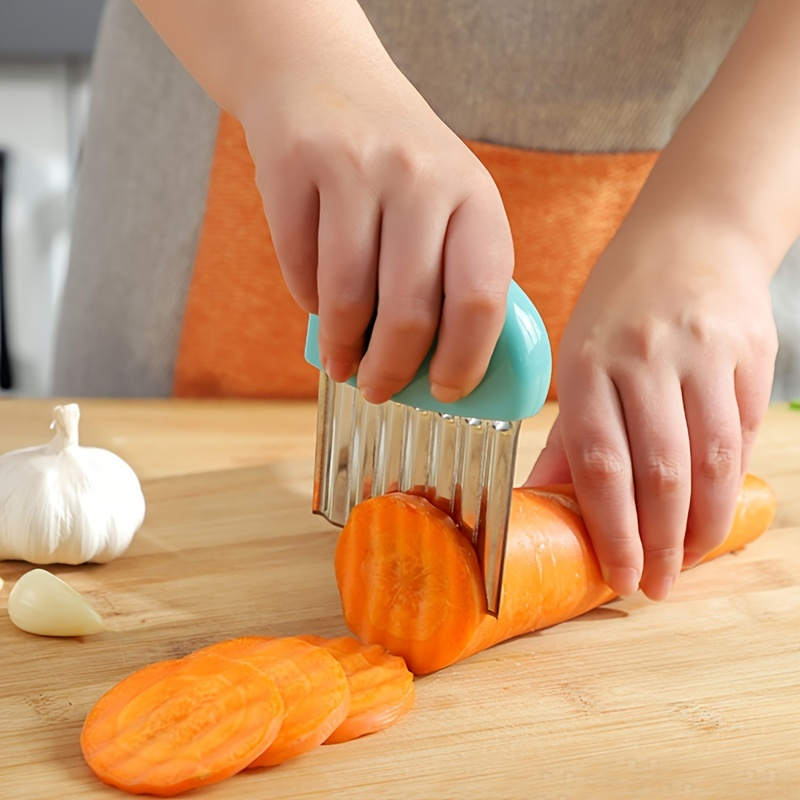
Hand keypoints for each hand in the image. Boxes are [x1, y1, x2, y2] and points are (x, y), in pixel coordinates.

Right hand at [239, 53, 512, 404]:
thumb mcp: (448, 200)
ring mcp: (355, 168)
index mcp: (474, 196)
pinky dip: (308, 302)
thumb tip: (439, 367)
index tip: (447, 391)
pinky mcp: (295, 165)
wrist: (323, 77)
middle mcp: (421, 178)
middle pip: (411, 312)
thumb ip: (453, 271)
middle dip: (392, 371)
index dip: (465, 360)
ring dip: (344, 349)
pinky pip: (299, 268)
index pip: (481, 299)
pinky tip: (317, 305)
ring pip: (348, 298)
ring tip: (343, 364)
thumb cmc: (395, 164)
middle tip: (380, 391)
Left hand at [527, 216, 777, 600]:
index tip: (618, 576)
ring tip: (688, 560)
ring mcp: (703, 353)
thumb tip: (543, 500)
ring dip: (702, 523)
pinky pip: (743, 431)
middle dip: (661, 541)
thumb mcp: (578, 356)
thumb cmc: (621, 305)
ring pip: (711, 459)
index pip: (601, 461)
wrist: (693, 235)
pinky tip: (715, 511)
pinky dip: (731, 481)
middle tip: (657, 585)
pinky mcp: (750, 352)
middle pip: (660, 470)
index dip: (612, 528)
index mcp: (588, 362)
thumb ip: (568, 433)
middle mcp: (645, 357)